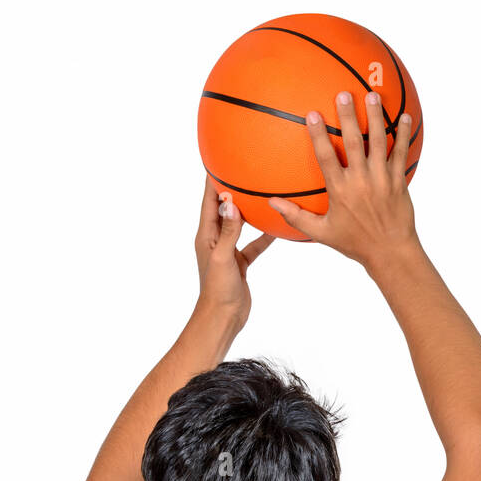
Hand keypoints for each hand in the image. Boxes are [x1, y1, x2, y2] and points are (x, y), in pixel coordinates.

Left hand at [194, 176, 272, 328]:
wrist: (223, 317)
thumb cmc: (218, 290)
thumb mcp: (224, 257)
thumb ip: (229, 230)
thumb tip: (231, 202)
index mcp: (206, 236)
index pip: (209, 202)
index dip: (213, 182)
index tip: (219, 162)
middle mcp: (215, 240)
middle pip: (223, 210)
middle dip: (231, 191)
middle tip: (243, 172)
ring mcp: (227, 252)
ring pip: (239, 226)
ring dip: (248, 212)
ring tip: (259, 195)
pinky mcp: (239, 263)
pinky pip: (252, 245)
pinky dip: (262, 237)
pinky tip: (274, 228)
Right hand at [268, 92, 418, 272]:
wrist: (390, 253)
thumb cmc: (354, 243)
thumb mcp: (322, 233)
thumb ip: (297, 216)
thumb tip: (272, 203)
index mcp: (340, 191)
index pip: (326, 158)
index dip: (319, 135)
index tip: (313, 114)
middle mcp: (360, 182)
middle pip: (353, 142)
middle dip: (348, 116)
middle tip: (344, 94)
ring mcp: (381, 179)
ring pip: (378, 142)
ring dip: (376, 117)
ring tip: (372, 95)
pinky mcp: (398, 181)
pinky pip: (400, 153)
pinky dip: (402, 134)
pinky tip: (403, 116)